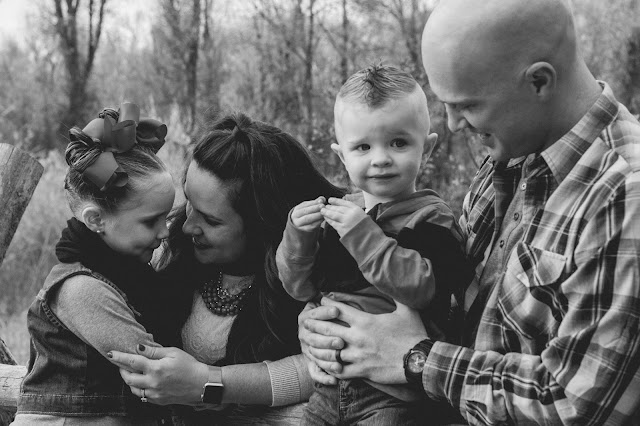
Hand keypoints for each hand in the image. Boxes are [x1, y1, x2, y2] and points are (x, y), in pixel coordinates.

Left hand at [107, 345, 208, 405]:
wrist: (202, 384)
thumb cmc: (190, 366)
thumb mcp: (173, 352)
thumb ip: (154, 351)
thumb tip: (139, 347)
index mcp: (156, 369)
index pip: (132, 361)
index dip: (119, 357)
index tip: (110, 354)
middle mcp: (153, 383)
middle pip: (128, 378)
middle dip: (122, 369)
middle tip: (122, 363)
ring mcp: (154, 394)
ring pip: (133, 389)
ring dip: (129, 380)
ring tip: (132, 372)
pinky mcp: (158, 400)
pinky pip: (142, 395)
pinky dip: (139, 388)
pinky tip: (144, 381)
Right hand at [291, 197, 325, 230]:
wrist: (302, 226)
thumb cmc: (308, 214)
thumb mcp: (310, 208)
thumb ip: (316, 202)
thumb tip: (322, 199)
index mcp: (297, 209)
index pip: (305, 204)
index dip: (314, 203)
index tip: (322, 201)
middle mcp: (296, 216)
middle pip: (305, 211)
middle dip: (315, 208)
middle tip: (323, 206)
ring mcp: (299, 224)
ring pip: (307, 219)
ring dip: (317, 215)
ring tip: (323, 213)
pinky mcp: (304, 230)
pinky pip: (311, 226)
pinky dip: (318, 222)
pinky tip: (323, 219)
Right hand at [298, 301, 340, 384]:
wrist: (317, 325)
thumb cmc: (329, 313)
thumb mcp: (326, 305)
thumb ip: (328, 302)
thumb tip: (327, 294)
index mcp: (305, 318)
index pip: (314, 315)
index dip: (324, 312)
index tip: (337, 310)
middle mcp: (304, 334)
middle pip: (314, 338)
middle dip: (328, 340)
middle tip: (341, 342)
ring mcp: (307, 349)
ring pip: (315, 356)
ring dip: (327, 359)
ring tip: (339, 362)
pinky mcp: (311, 362)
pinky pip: (314, 372)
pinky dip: (324, 377)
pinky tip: (334, 380)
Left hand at [300, 297, 427, 384]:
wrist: (420, 361)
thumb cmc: (413, 334)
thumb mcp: (407, 310)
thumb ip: (396, 294)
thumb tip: (392, 279)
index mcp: (365, 321)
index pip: (338, 309)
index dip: (327, 304)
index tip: (321, 301)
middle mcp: (357, 338)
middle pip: (328, 329)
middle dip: (315, 325)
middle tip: (306, 322)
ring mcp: (358, 356)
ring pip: (330, 351)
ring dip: (320, 347)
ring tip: (312, 344)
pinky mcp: (361, 371)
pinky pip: (339, 370)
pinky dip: (330, 367)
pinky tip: (326, 364)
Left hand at [321, 197, 366, 236]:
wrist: (369, 240)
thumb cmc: (367, 229)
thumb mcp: (363, 216)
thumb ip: (353, 211)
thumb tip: (343, 207)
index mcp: (357, 209)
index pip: (344, 203)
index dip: (336, 201)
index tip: (330, 200)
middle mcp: (351, 214)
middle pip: (338, 209)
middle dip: (330, 207)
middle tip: (324, 206)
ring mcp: (346, 222)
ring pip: (334, 215)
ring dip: (327, 212)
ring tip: (322, 211)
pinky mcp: (342, 229)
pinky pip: (333, 223)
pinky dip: (328, 220)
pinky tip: (325, 218)